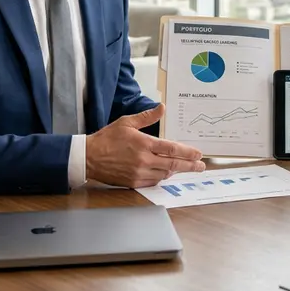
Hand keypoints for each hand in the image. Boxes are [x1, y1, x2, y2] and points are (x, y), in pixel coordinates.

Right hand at [85, 104, 205, 187]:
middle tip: (201, 166)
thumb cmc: (107, 139)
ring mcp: (138, 173)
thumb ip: (147, 116)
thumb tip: (162, 107)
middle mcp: (143, 160)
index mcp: (143, 144)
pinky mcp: (133, 182)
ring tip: (184, 167)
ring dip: (175, 170)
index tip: (198, 154)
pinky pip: (153, 182)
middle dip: (189, 165)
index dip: (187, 152)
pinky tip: (165, 172)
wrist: (88, 158)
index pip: (172, 149)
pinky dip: (162, 177)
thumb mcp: (126, 122)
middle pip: (173, 164)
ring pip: (164, 174)